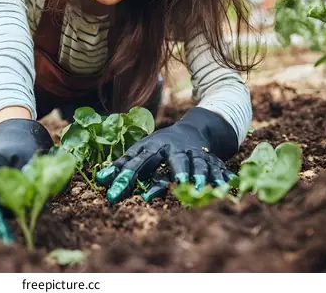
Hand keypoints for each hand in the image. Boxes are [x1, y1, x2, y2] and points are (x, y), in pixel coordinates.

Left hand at [95, 107, 237, 203]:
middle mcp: (176, 148)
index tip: (114, 196)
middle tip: (179, 180)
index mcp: (155, 146)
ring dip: (200, 174)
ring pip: (200, 163)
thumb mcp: (142, 150)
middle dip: (177, 168)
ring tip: (199, 187)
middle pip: (176, 158)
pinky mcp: (213, 160)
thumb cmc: (161, 145)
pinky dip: (222, 178)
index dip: (126, 177)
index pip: (139, 162)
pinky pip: (219, 169)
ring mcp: (196, 153)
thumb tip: (100, 179)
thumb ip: (123, 166)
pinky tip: (226, 188)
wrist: (195, 129)